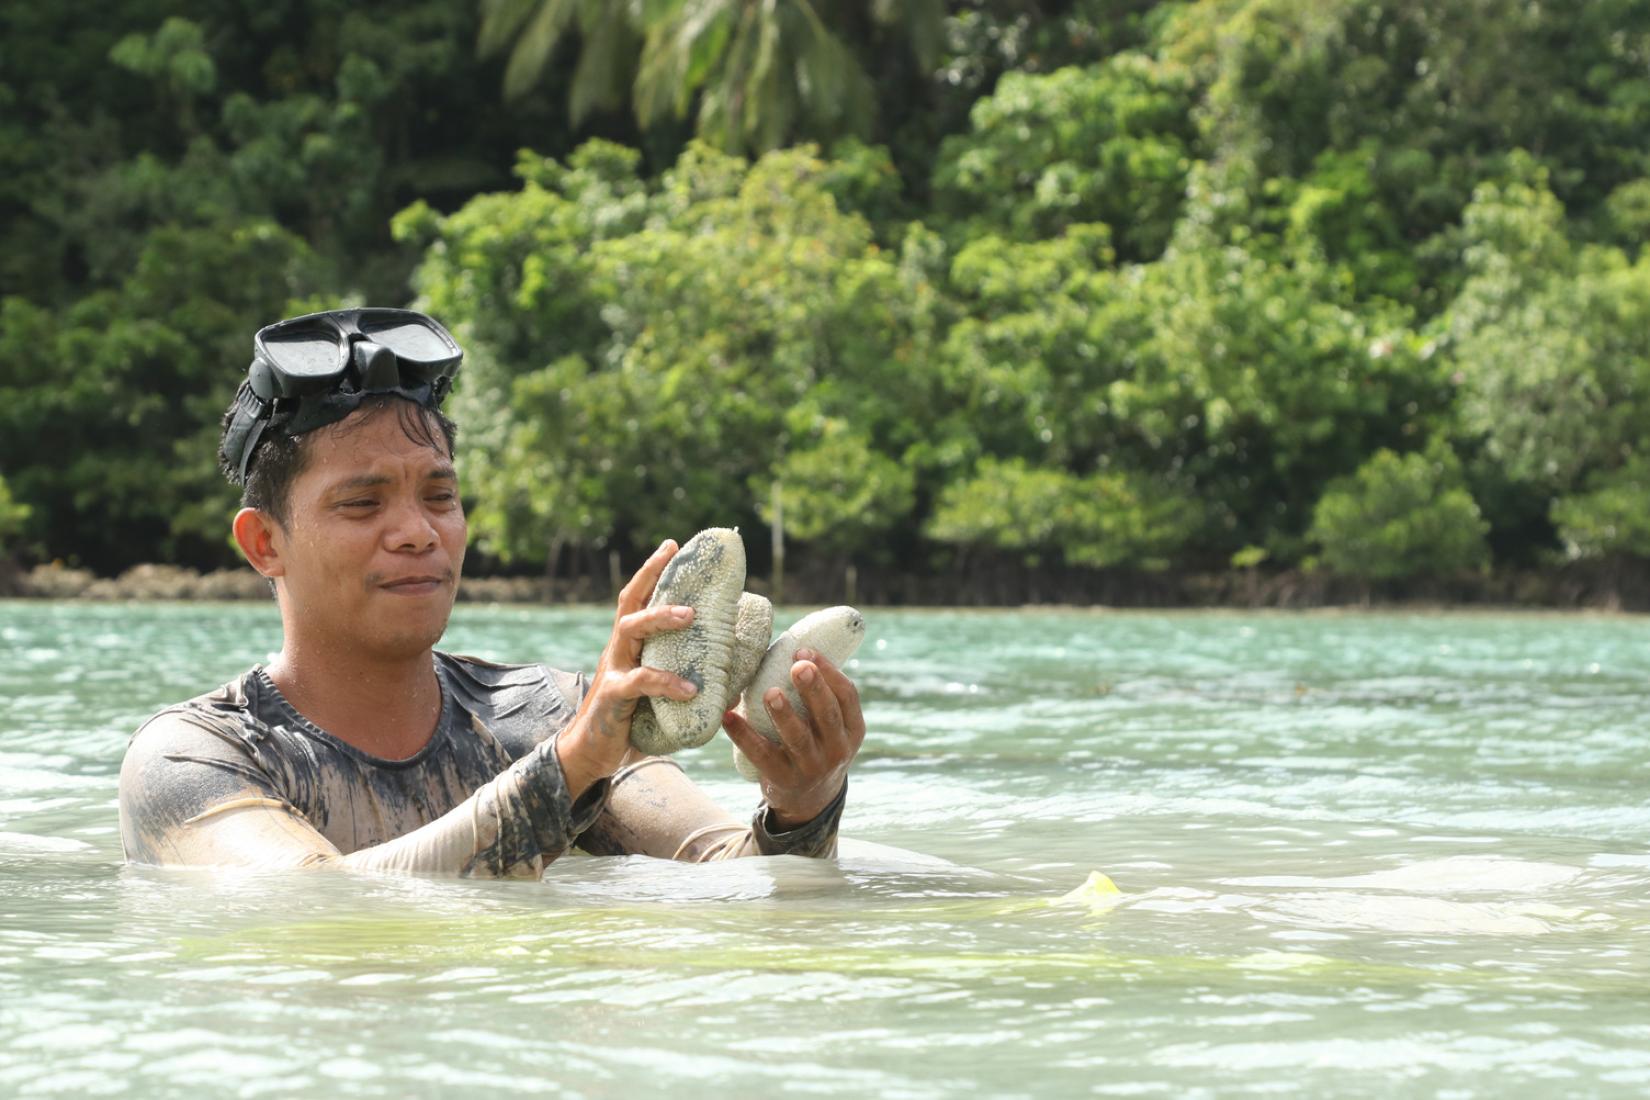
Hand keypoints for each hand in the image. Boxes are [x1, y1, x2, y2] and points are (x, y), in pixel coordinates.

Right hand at [556, 540, 698, 798]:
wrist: (591, 754)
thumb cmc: (631, 720)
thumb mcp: (658, 693)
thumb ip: (684, 677)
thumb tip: (732, 678)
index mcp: (629, 645)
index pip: (638, 597)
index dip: (652, 571)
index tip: (671, 544)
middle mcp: (617, 649)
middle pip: (630, 601)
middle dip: (651, 575)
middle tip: (674, 557)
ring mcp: (611, 670)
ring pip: (630, 629)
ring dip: (659, 617)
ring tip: (690, 615)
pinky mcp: (611, 696)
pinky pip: (639, 681)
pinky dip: (666, 682)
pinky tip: (690, 689)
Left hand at [722, 648, 864, 828]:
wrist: (809, 799)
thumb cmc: (816, 744)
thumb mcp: (831, 727)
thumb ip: (818, 695)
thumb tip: (787, 645)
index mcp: (852, 729)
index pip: (847, 696)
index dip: (829, 672)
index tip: (804, 650)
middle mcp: (837, 749)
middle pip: (826, 715)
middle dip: (812, 688)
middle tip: (797, 666)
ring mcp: (811, 767)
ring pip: (798, 738)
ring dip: (783, 714)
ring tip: (770, 693)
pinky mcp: (783, 780)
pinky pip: (762, 756)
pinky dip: (744, 736)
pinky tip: (728, 717)